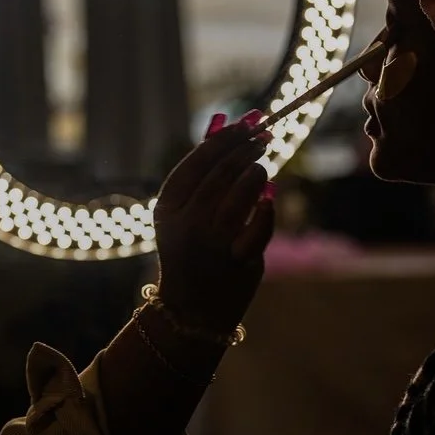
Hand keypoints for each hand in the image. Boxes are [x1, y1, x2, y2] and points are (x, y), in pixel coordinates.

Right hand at [152, 111, 275, 335]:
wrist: (190, 310)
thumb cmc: (190, 251)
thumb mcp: (182, 213)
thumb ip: (202, 170)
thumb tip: (223, 123)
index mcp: (167, 208)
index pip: (198, 161)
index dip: (226, 139)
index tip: (246, 125)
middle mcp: (187, 223)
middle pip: (223, 172)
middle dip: (246, 150)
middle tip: (263, 139)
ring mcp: (212, 243)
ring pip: (244, 192)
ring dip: (258, 173)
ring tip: (260, 169)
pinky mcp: (238, 261)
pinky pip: (260, 224)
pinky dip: (267, 208)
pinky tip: (268, 198)